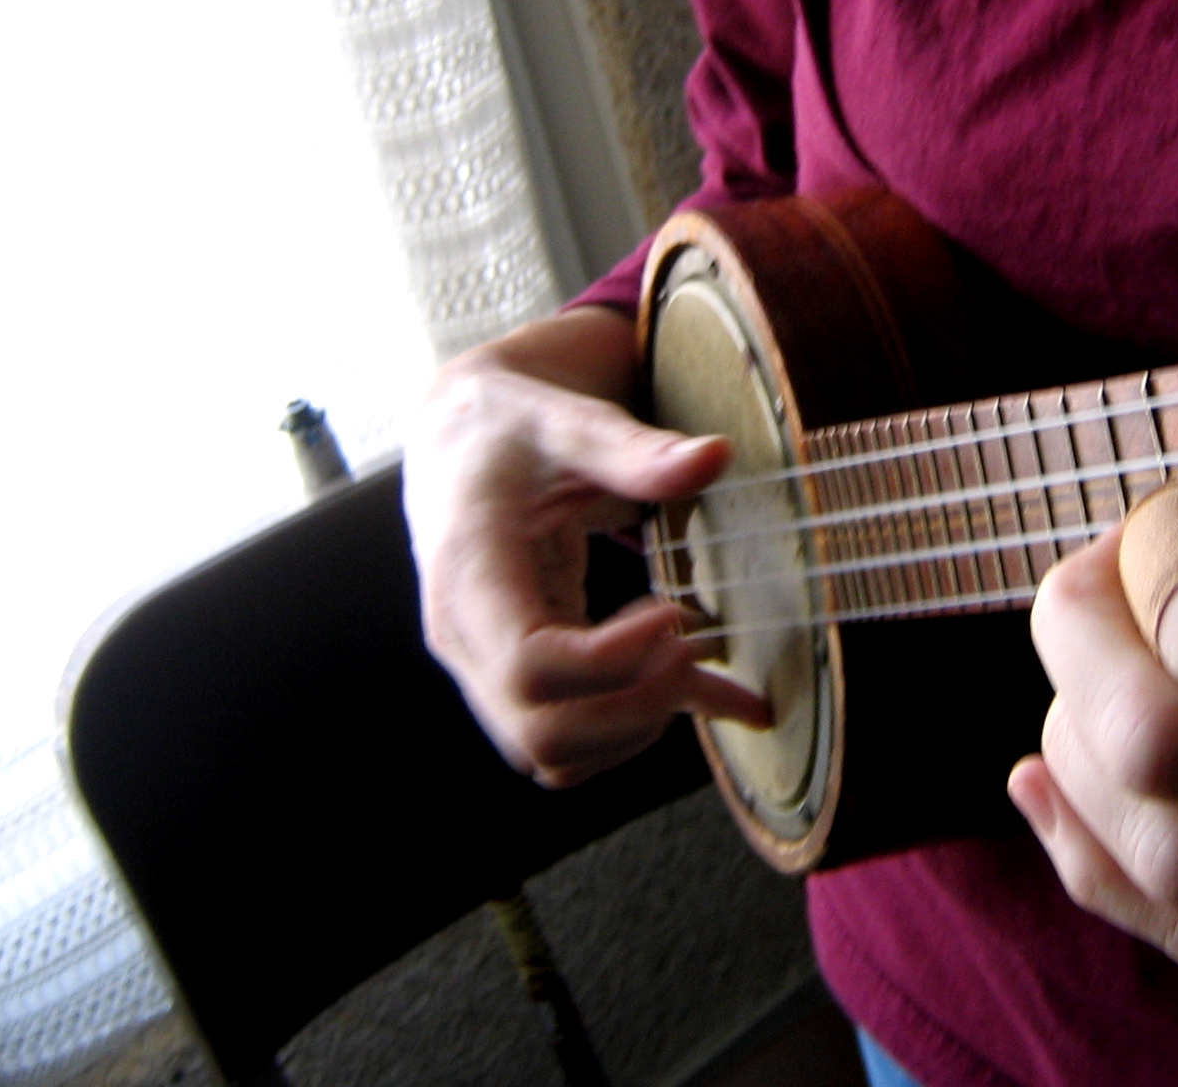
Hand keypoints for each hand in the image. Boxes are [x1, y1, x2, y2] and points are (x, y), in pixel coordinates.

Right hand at [404, 304, 769, 786]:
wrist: (462, 440)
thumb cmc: (506, 428)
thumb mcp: (567, 422)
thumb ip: (636, 451)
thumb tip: (715, 456)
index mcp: (469, 575)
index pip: (529, 665)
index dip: (612, 662)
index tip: (673, 617)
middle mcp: (466, 638)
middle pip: (541, 732)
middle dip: (633, 706)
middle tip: (693, 647)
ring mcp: (488, 666)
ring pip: (554, 755)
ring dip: (635, 727)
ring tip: (690, 661)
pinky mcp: (522, 675)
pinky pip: (573, 736)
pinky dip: (638, 728)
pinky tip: (707, 695)